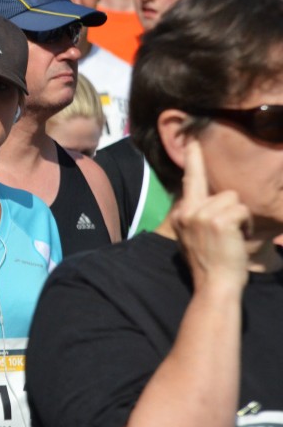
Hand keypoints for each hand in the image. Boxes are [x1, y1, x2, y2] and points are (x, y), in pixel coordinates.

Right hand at [172, 141, 250, 293]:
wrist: (214, 285)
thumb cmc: (209, 264)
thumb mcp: (192, 237)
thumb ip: (195, 216)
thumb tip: (208, 200)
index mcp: (181, 213)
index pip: (189, 180)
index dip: (193, 159)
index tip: (193, 141)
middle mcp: (188, 211)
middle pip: (222, 192)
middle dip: (231, 210)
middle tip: (228, 231)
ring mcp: (201, 215)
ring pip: (233, 200)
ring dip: (240, 218)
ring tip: (232, 237)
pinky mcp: (219, 220)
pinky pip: (241, 210)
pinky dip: (246, 224)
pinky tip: (238, 238)